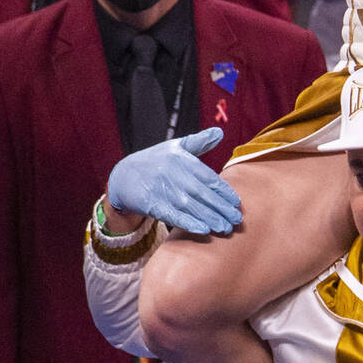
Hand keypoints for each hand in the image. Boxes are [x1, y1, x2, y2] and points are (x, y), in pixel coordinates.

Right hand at [106, 127, 241, 234]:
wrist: (124, 175)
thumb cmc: (156, 160)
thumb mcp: (176, 147)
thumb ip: (200, 141)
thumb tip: (220, 132)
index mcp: (182, 159)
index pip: (208, 177)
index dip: (224, 191)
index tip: (237, 203)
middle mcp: (174, 174)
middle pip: (203, 194)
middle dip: (222, 208)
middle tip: (237, 220)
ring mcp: (163, 190)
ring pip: (191, 207)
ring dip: (210, 218)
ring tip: (225, 228)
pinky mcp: (152, 204)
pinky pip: (173, 216)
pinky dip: (188, 223)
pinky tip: (203, 230)